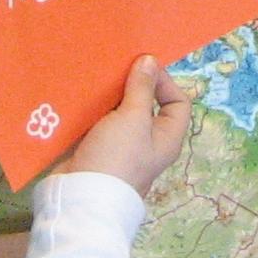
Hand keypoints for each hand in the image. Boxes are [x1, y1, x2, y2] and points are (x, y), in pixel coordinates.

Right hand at [66, 55, 189, 197]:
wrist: (81, 196)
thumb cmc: (117, 156)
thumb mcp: (134, 118)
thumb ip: (142, 88)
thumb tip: (151, 60)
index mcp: (166, 137)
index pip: (178, 103)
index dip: (164, 81)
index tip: (141, 66)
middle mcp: (147, 141)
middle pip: (145, 104)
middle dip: (131, 84)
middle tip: (114, 64)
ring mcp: (121, 145)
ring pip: (119, 111)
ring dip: (108, 94)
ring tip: (95, 73)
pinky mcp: (97, 147)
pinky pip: (97, 120)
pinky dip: (91, 106)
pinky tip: (80, 92)